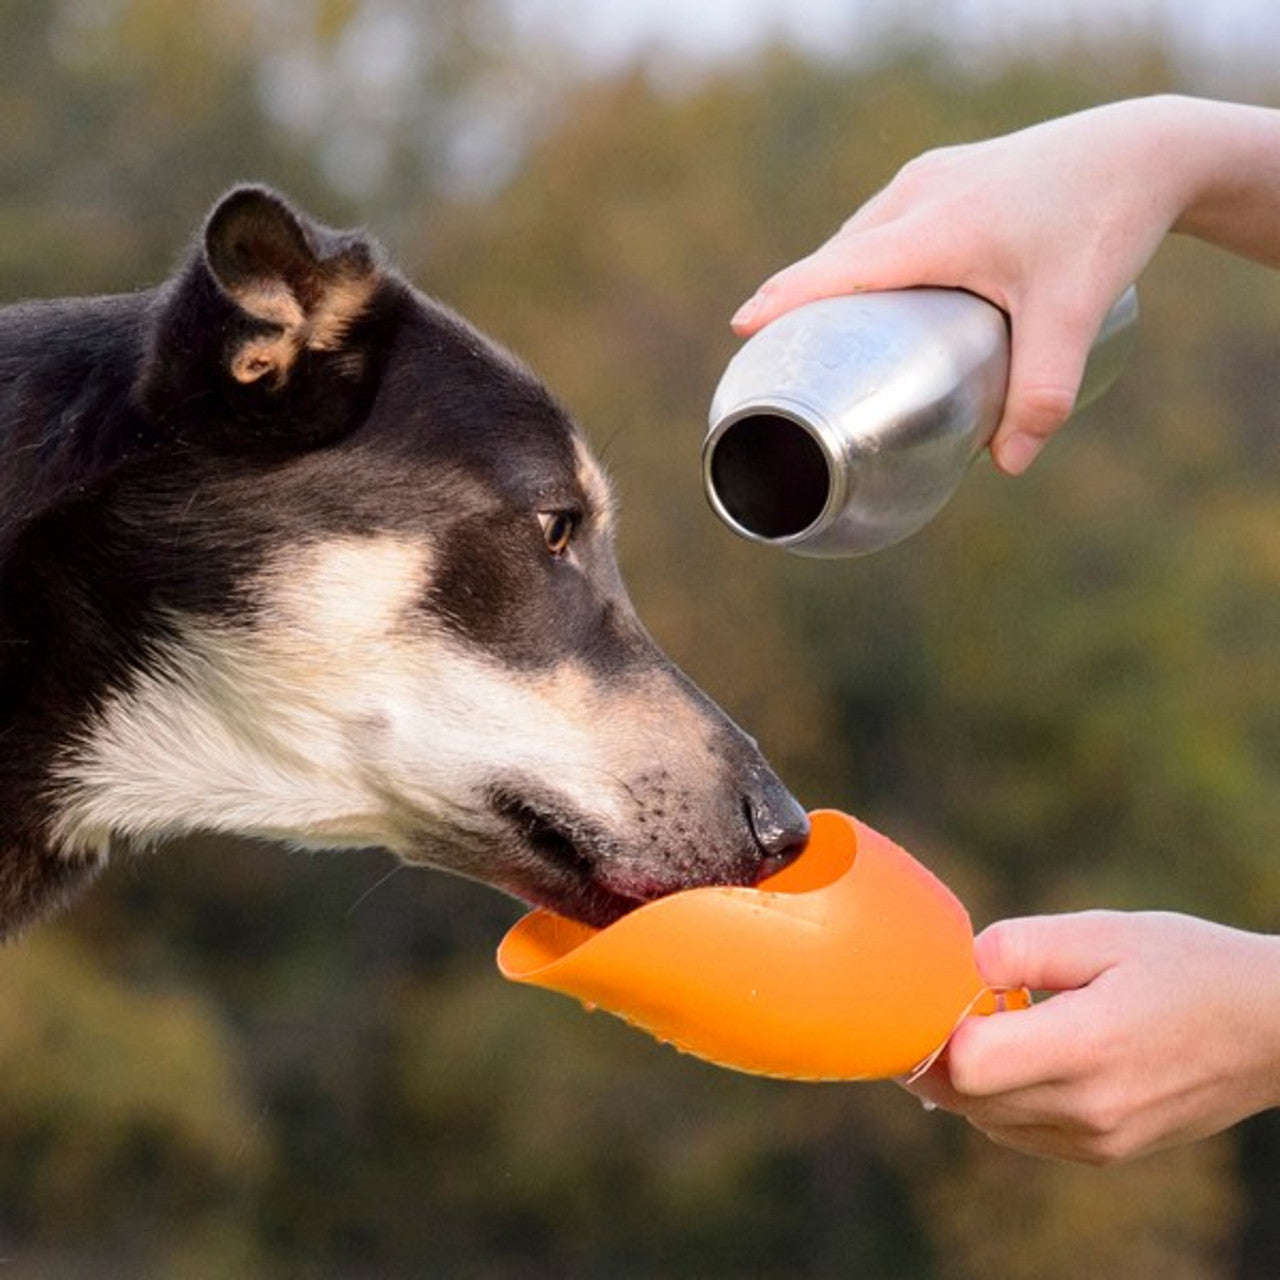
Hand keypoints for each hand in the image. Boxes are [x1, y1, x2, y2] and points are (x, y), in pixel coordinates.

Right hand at [732, 96, 1279, 474]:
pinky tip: (873, 286)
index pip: (836, 268)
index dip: (784, 298)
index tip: (741, 330)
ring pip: (861, 235)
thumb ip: (1043, 393)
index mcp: (933, 228)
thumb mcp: (1075, 315)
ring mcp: (931, 177)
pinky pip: (883, 221)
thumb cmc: (1103, 224)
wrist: (1143, 148)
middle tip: (783, 357)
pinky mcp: (947, 174)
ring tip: (824, 333)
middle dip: (803, 300)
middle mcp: (919, 194)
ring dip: (835, 278)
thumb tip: (1008, 466)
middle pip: (839, 254)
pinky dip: (864, 256)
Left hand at [904, 911, 1279, 1164]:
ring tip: (986, 1023)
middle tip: (939, 1004)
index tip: (938, 992)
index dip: (935, 1028)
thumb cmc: (1185, 966)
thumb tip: (963, 967)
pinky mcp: (1108, 1152)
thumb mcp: (1102, 931)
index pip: (968, 1065)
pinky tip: (1019, 1053)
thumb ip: (1021, 946)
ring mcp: (1100, 1139)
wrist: (1271, 1027)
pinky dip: (1002, 1099)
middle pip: (967, 1099)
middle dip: (939, 1053)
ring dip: (969, 1079)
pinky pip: (1023, 1134)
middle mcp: (1090, 1108)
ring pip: (989, 1121)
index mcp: (1086, 1047)